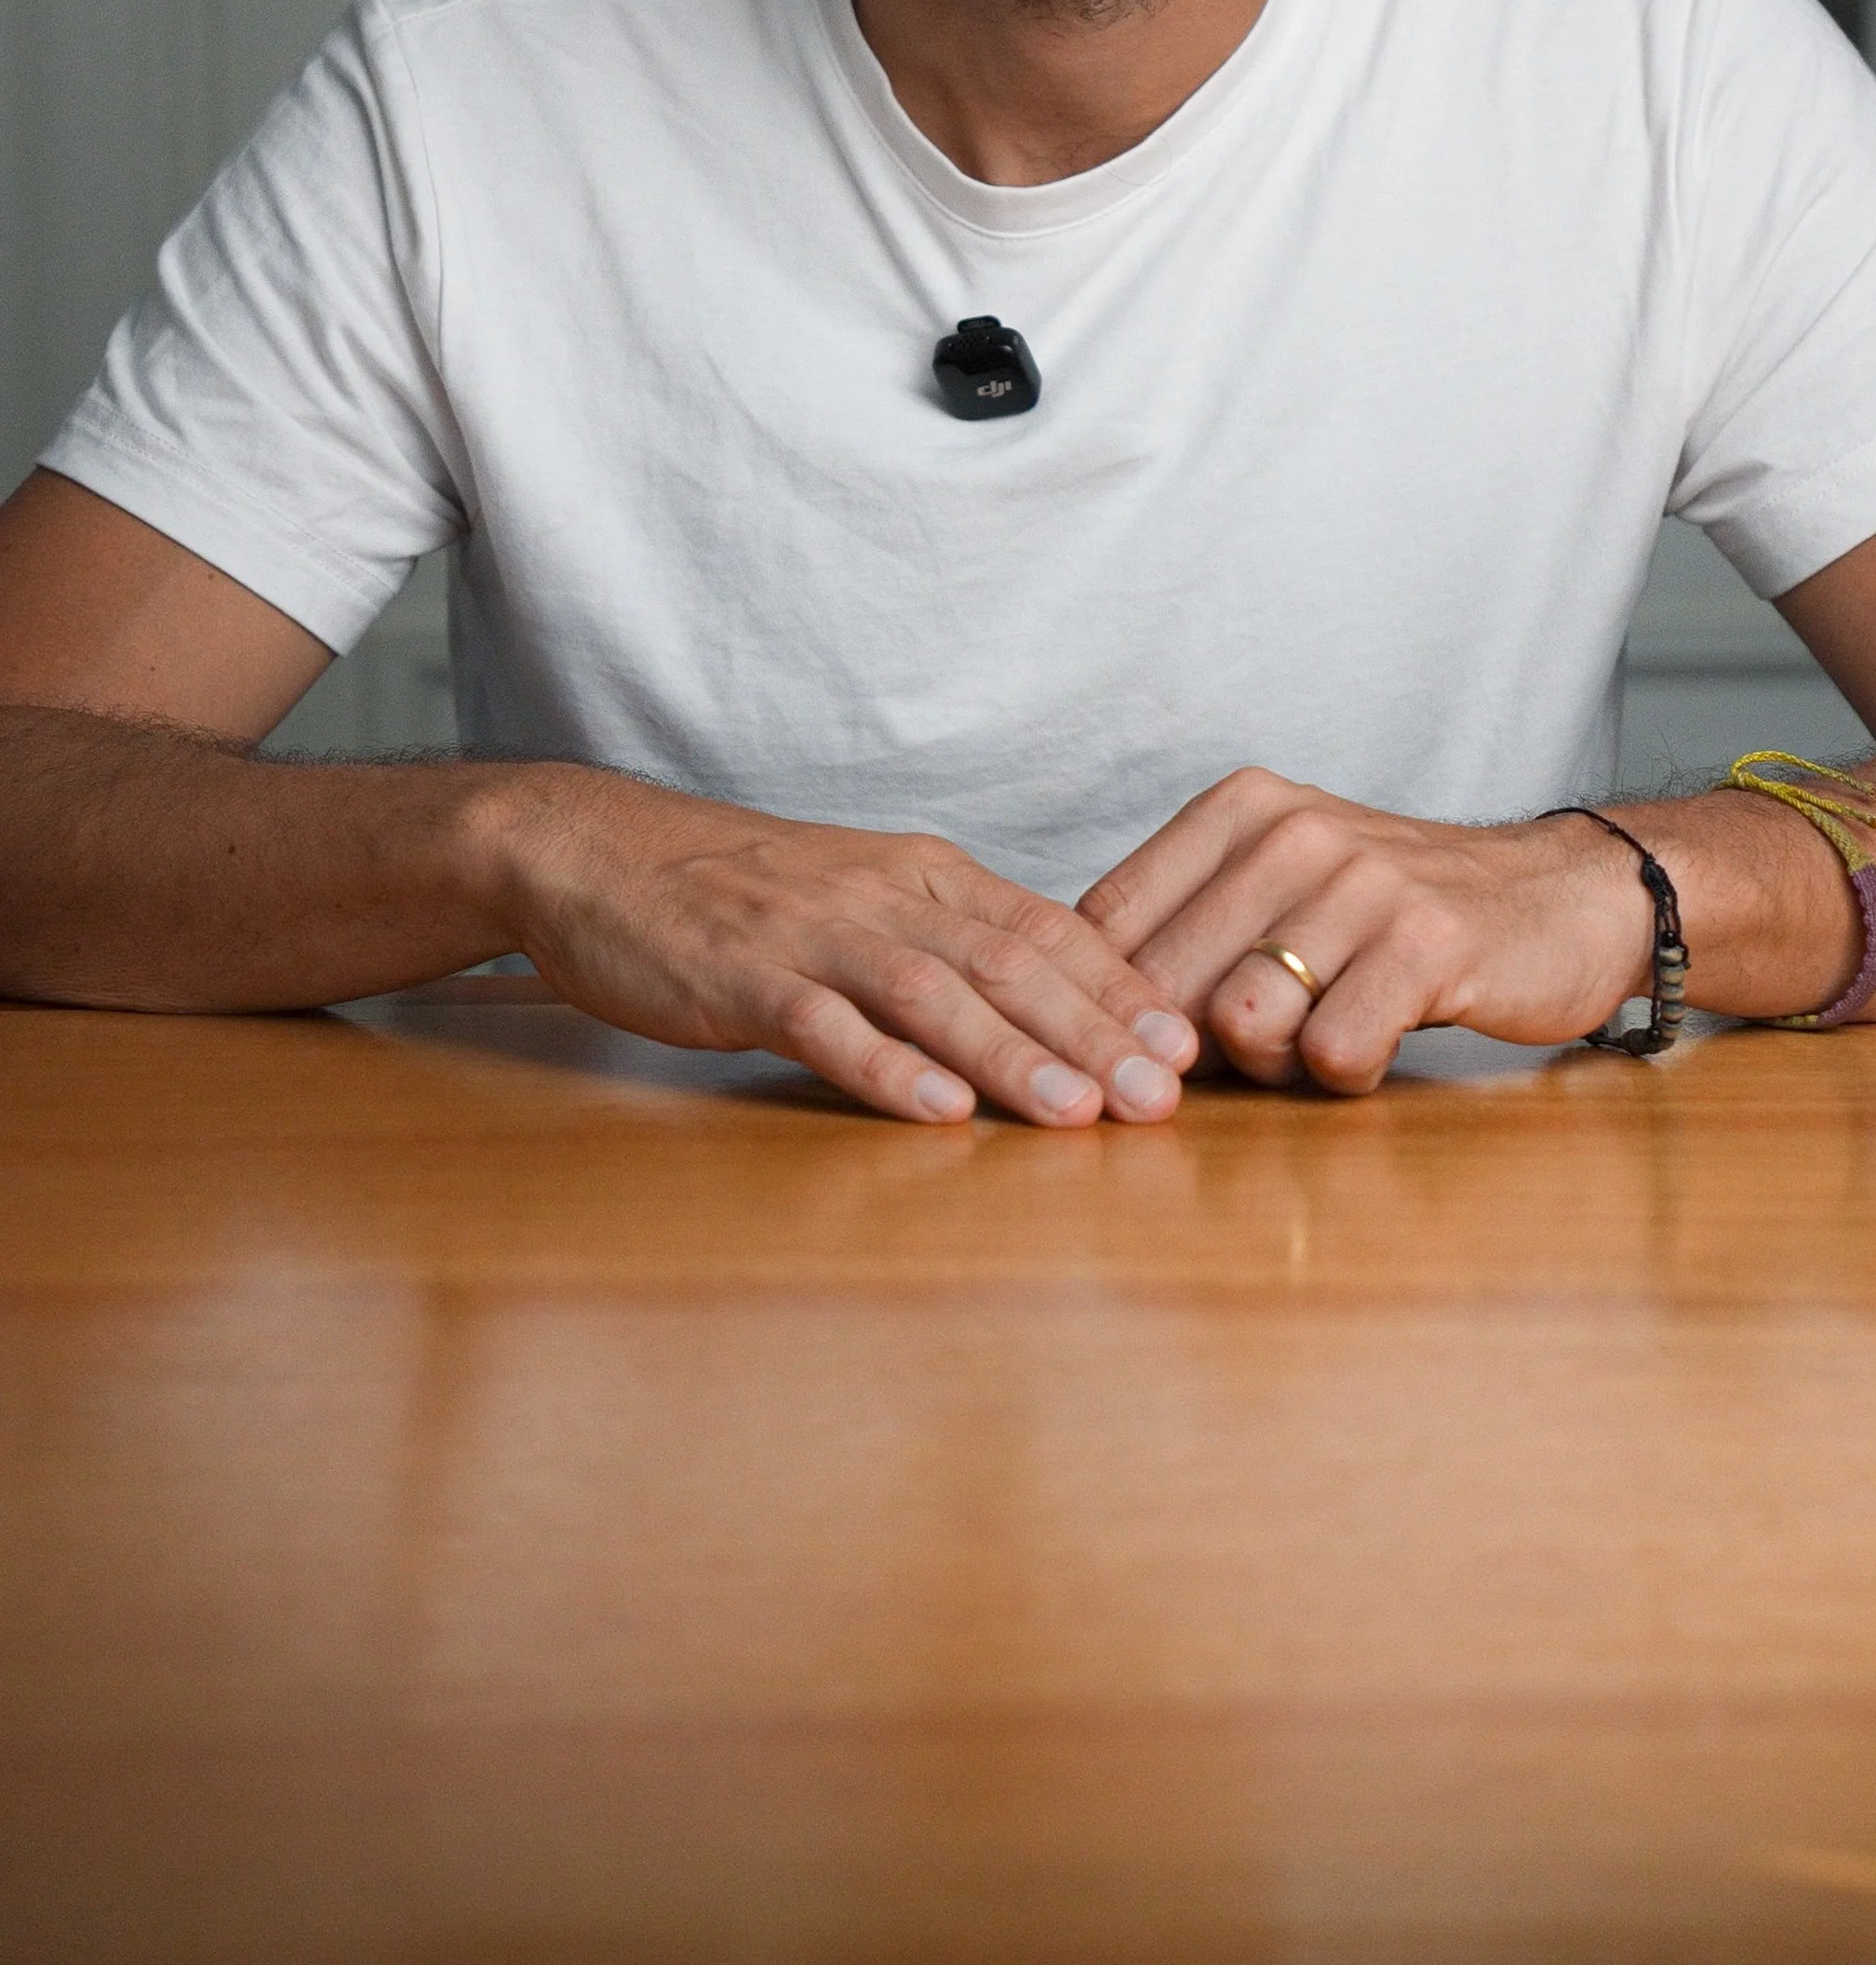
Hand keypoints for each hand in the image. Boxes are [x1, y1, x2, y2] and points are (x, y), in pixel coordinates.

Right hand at [482, 765, 1198, 1127]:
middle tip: (1166, 1098)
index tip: (1189, 1045)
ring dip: (1011, 1056)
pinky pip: (824, 1023)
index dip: (1119, 988)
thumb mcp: (861, 895)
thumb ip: (947, 940)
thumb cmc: (737, 890)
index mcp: (920, 874)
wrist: (596, 851)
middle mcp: (881, 896)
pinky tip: (936, 1109)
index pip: (1043, 927)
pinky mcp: (740, 978)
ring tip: (1078, 1113)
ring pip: (932, 993)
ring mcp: (810, 936)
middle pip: (1007, 963)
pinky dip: (885, 1067)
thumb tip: (1050, 1004)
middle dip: (1095, 1034)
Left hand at [1078, 770, 1654, 1094]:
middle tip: (1253, 1058)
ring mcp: (1361, 882)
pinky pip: (1334, 1051)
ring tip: (1318, 1043)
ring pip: (1242, 1019)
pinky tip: (1380, 1045)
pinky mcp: (1427, 942)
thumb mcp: (1286, 886)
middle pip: (1163, 984)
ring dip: (1272, 1065)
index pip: (1107, 922)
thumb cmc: (1402, 913)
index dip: (1108, 1005)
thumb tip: (1080, 1013)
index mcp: (1241, 808)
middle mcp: (1293, 831)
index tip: (1142, 1045)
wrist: (1565, 897)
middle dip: (1190, 1049)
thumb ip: (1191, 928)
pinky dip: (1347, 1076)